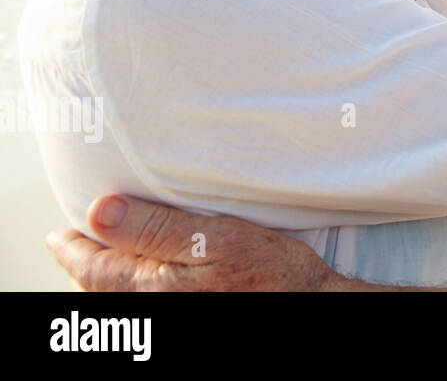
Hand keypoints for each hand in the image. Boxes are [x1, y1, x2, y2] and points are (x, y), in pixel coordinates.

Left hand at [45, 193, 340, 290]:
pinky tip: (149, 275)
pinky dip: (133, 288)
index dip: (72, 246)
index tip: (61, 232)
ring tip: (110, 255)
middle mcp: (152, 307)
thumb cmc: (268, 274)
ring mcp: (168, 315)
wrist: (307, 309)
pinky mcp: (187, 314)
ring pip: (120, 299)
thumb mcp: (213, 239)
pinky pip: (145, 304)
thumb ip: (155, 227)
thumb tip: (100, 210)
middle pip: (99, 287)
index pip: (90, 267)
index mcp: (148, 287)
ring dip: (110, 277)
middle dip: (88, 263)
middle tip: (83, 239)